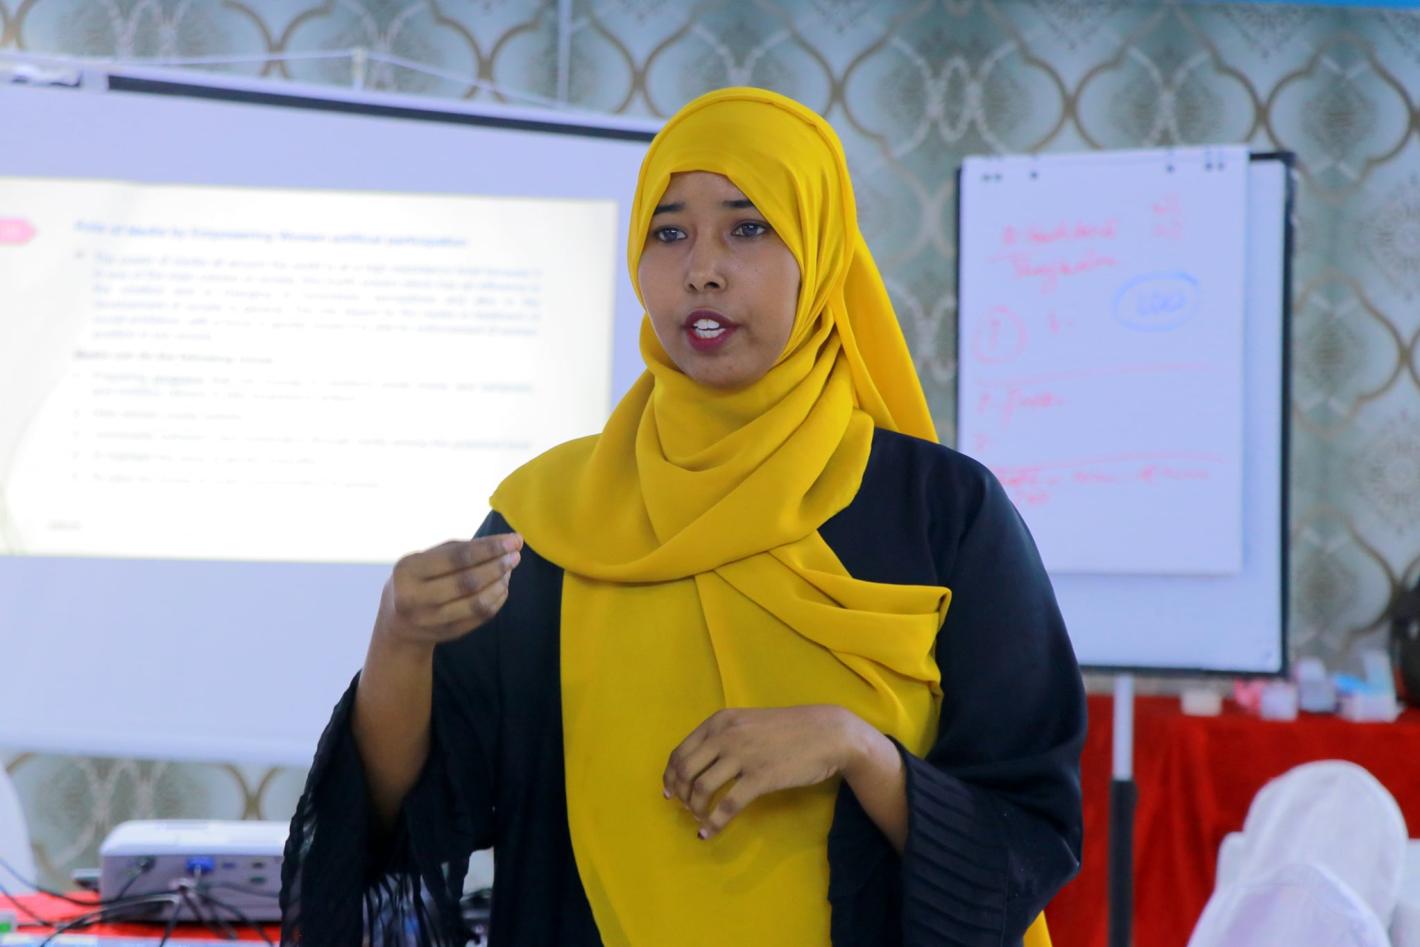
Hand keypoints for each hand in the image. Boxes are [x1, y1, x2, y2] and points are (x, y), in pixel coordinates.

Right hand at [373, 532, 522, 650]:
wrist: (398, 624)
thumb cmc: (416, 579)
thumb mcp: (424, 559)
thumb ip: (459, 549)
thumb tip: (502, 542)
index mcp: (408, 571)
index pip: (457, 558)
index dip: (489, 548)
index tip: (514, 540)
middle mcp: (416, 599)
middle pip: (469, 582)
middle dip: (498, 566)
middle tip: (515, 555)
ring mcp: (432, 621)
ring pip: (478, 603)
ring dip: (500, 583)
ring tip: (509, 569)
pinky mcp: (448, 634)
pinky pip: (481, 616)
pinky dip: (497, 599)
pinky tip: (503, 586)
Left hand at [662, 705, 865, 839]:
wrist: (828, 733)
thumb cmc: (790, 728)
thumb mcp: (749, 722)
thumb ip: (724, 736)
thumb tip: (700, 763)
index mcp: (720, 721)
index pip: (680, 751)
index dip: (670, 776)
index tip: (669, 792)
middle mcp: (726, 735)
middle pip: (685, 771)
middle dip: (679, 794)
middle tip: (685, 808)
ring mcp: (742, 756)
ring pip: (701, 789)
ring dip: (695, 809)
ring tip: (699, 818)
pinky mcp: (760, 778)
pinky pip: (727, 806)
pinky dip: (713, 823)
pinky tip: (708, 833)